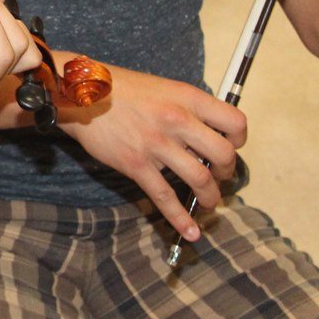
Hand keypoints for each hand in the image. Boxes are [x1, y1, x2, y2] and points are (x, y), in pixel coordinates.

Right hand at [57, 63, 245, 241]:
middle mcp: (176, 120)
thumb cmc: (120, 89)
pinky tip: (191, 231)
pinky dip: (181, 219)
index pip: (235, 122)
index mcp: (186, 97)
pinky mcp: (136, 165)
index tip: (231, 146)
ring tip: (209, 201)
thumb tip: (206, 134)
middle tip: (219, 176)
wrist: (79, 94)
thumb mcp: (162, 86)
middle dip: (227, 172)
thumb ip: (186, 107)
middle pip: (224, 155)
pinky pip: (165, 197)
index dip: (239, 140)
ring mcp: (156, 144)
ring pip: (200, 179)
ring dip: (211, 196)